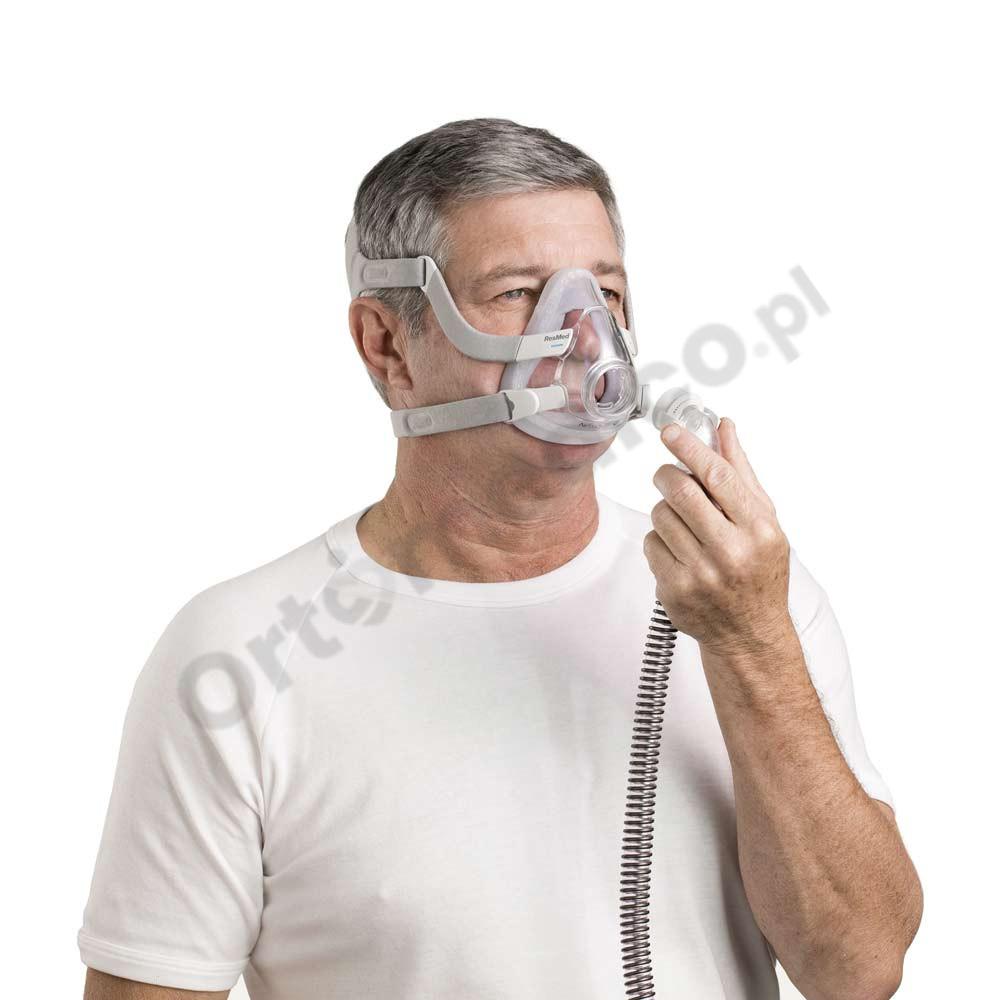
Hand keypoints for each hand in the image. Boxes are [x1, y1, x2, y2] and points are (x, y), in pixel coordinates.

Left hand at [643, 417, 793, 656]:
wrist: (749, 633)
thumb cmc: (759, 571)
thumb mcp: (764, 521)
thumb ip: (741, 473)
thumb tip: (724, 428)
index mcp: (758, 529)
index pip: (718, 477)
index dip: (689, 448)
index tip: (670, 431)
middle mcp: (732, 552)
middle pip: (681, 492)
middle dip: (667, 475)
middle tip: (667, 475)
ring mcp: (701, 574)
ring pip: (660, 515)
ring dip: (664, 510)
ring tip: (682, 523)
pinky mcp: (675, 590)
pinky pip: (650, 543)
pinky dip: (659, 539)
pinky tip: (678, 551)